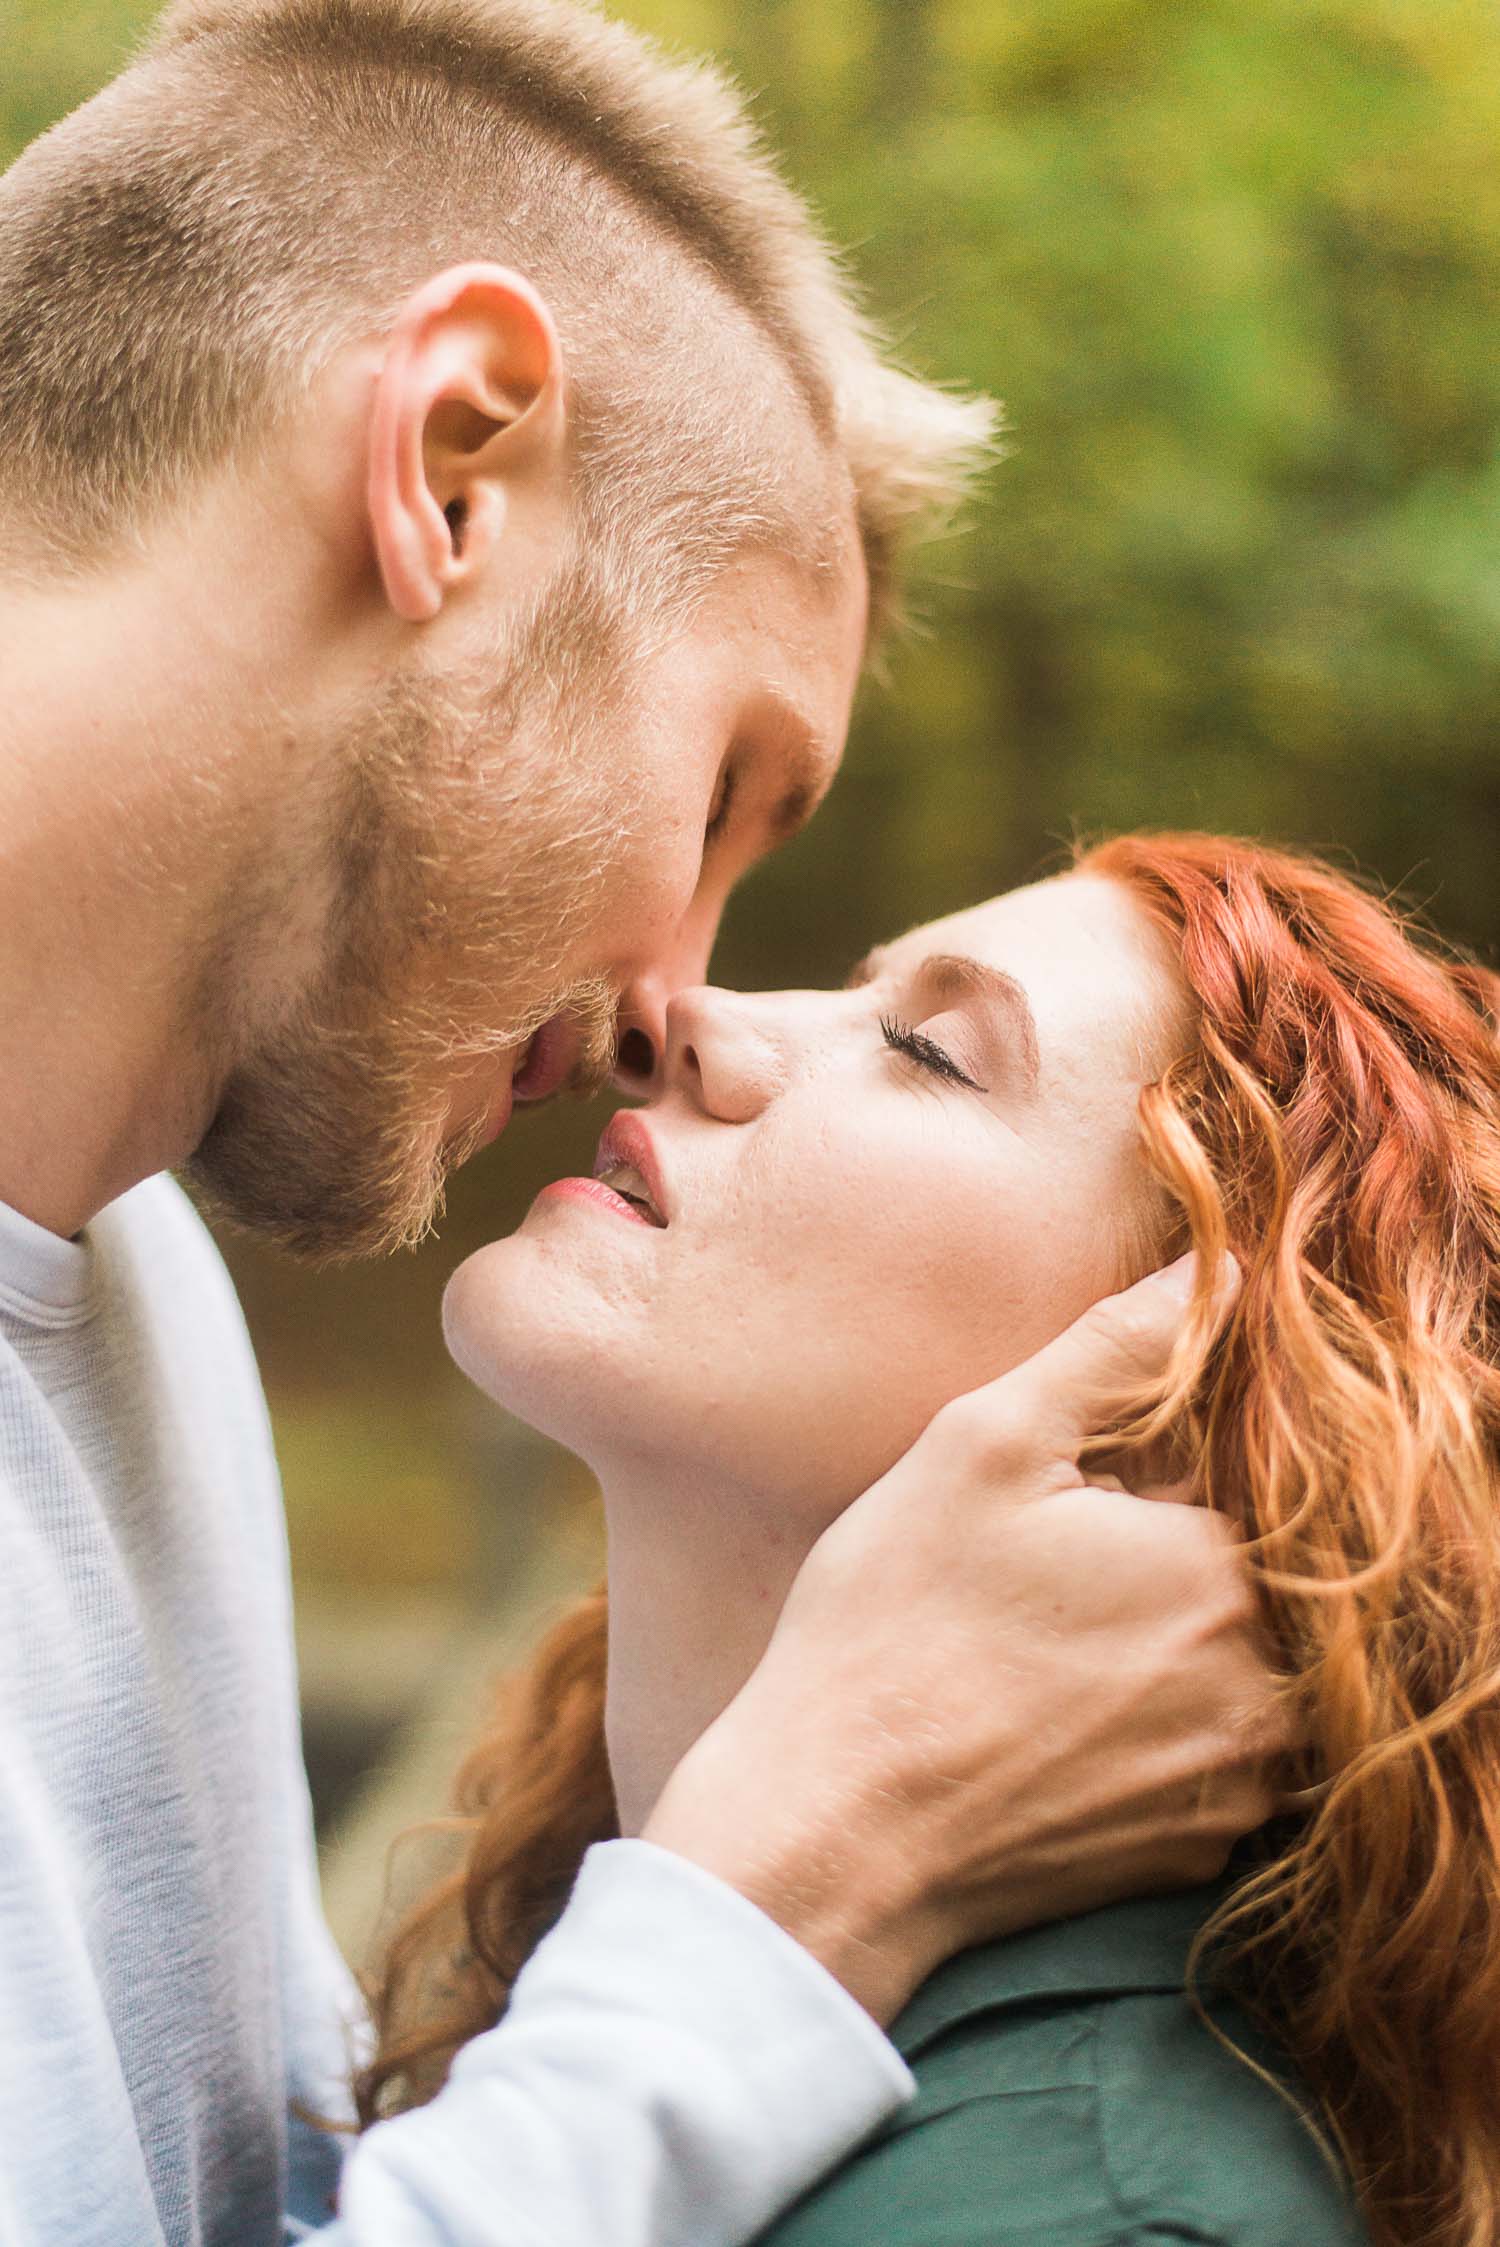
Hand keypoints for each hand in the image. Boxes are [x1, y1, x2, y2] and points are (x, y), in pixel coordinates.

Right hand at [642, 1252, 1285, 2024]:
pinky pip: (1199, 1755)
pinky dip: (1139, 1729)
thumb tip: (1218, 1270)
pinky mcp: (1196, 1853)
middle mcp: (1265, 1685)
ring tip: (1028, 1653)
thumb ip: (1114, 1346)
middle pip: (1236, 1575)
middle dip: (1150, 1560)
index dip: (1141, 1476)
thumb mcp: (983, 1444)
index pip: (1229, 1477)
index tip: (1060, 1506)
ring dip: (1150, 1645)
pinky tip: (1041, 1723)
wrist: (834, 1834)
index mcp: (1227, 1568)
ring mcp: (1236, 1783)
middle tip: (1027, 1585)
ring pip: (1224, 1664)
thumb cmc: (892, 1628)